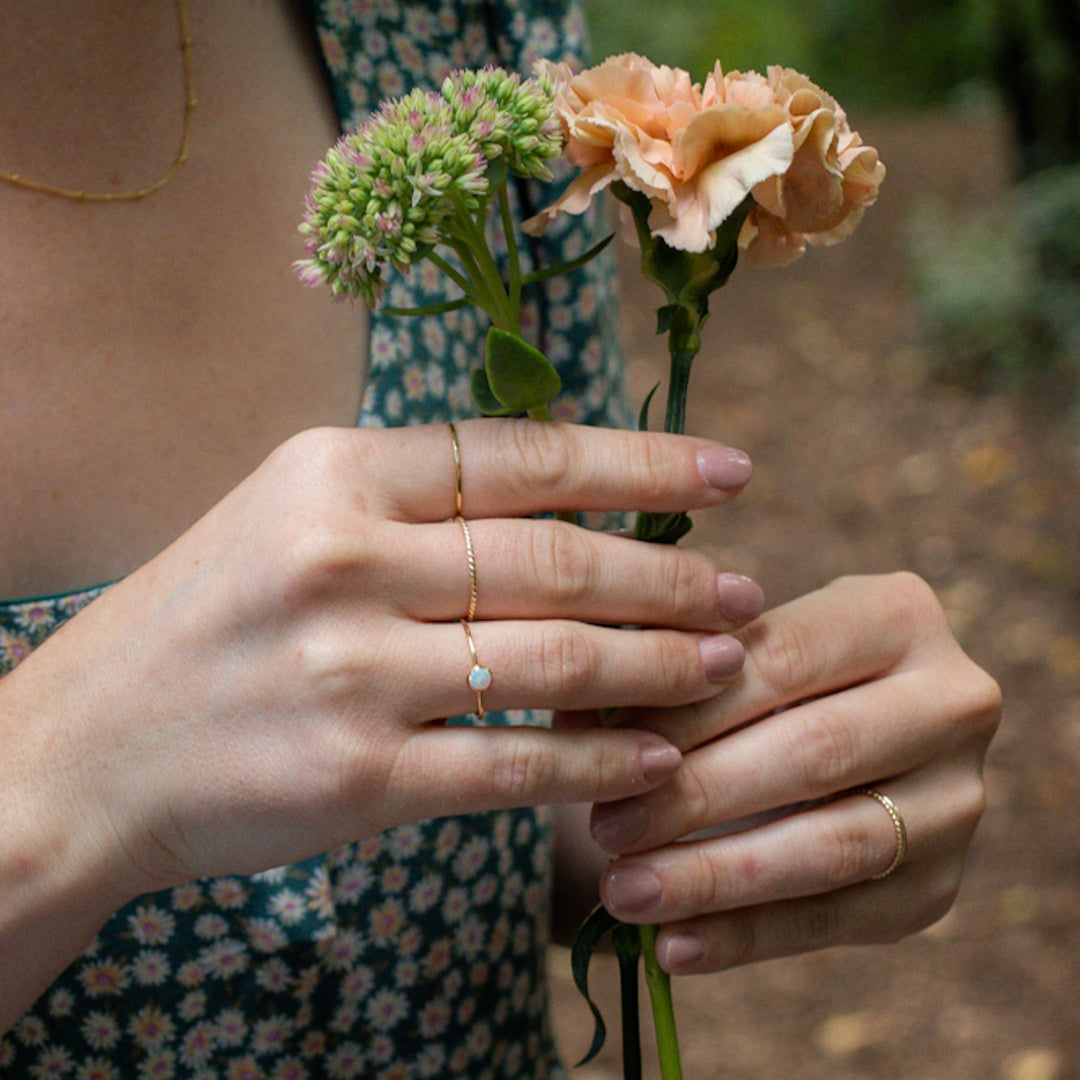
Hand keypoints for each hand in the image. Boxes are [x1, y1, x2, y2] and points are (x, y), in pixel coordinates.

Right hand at [4, 420, 757, 905]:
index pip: (527, 456)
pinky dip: (594, 759)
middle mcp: (346, 560)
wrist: (89, 750)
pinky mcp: (358, 777)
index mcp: (336, 472)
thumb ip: (416, 501)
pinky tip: (650, 756)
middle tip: (743, 591)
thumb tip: (563, 491)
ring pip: (553, 659)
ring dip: (657, 665)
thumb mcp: (291, 515)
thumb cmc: (206, 620)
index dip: (644, 463)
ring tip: (721, 664)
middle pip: (559, 560)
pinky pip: (513, 763)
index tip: (731, 473)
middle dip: (673, 577)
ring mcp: (353, 672)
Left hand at [589, 573, 1001, 970]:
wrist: (840, 733)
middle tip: (608, 829)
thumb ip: (666, 668)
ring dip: (719, 877)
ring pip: (834, 845)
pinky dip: (751, 937)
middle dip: (698, 797)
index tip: (605, 749)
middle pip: (813, 755)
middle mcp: (952, 700)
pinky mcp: (940, 884)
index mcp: (897, 614)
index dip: (689, 711)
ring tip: (629, 893)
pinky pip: (841, 922)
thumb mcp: (730, 648)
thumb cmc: (761, 678)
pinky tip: (677, 945)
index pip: (781, 662)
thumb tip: (581, 716)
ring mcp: (958, 798)